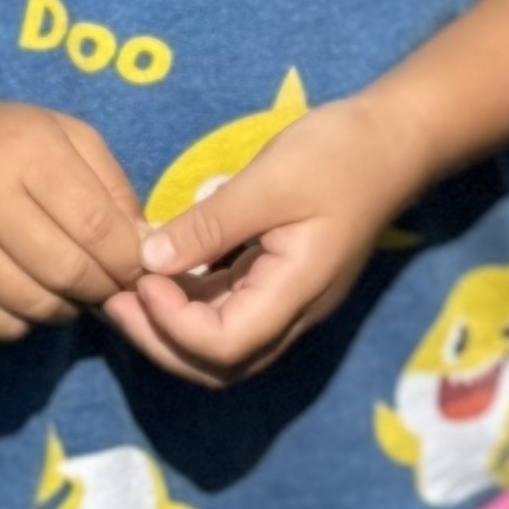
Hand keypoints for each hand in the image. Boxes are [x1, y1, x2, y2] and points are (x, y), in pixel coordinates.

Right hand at [0, 99, 147, 339]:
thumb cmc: (2, 148)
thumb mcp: (64, 138)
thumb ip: (112, 188)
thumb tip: (147, 250)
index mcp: (23, 151)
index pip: (96, 226)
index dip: (128, 258)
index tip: (139, 268)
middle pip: (68, 271)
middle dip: (103, 287)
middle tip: (110, 286)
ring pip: (37, 305)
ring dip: (67, 306)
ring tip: (68, 287)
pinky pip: (2, 326)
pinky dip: (26, 319)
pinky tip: (23, 290)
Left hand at [107, 88, 435, 390]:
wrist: (394, 142)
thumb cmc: (338, 155)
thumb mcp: (270, 181)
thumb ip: (209, 225)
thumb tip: (149, 260)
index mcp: (297, 292)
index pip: (224, 346)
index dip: (172, 325)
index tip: (143, 278)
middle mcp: (293, 312)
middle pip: (218, 366)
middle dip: (159, 342)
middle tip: (114, 300)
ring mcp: (288, 302)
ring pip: (221, 349)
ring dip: (170, 330)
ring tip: (127, 291)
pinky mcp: (279, 284)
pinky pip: (228, 316)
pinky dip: (188, 308)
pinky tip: (161, 276)